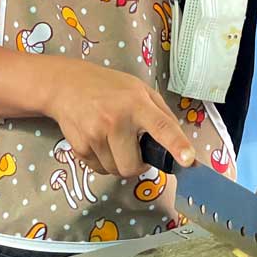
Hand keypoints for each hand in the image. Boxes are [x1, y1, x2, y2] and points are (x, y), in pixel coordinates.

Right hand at [44, 59, 195, 177]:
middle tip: (134, 147)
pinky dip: (103, 162)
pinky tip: (99, 141)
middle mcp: (116, 119)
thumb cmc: (109, 87)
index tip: (189, 160)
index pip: (161, 126)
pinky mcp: (80, 146)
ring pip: (116, 171)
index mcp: (137, 103)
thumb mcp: (140, 90)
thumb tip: (182, 148)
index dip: (176, 145)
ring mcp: (95, 134)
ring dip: (119, 162)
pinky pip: (99, 170)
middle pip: (133, 166)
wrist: (67, 86)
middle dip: (137, 164)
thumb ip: (161, 115)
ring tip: (113, 140)